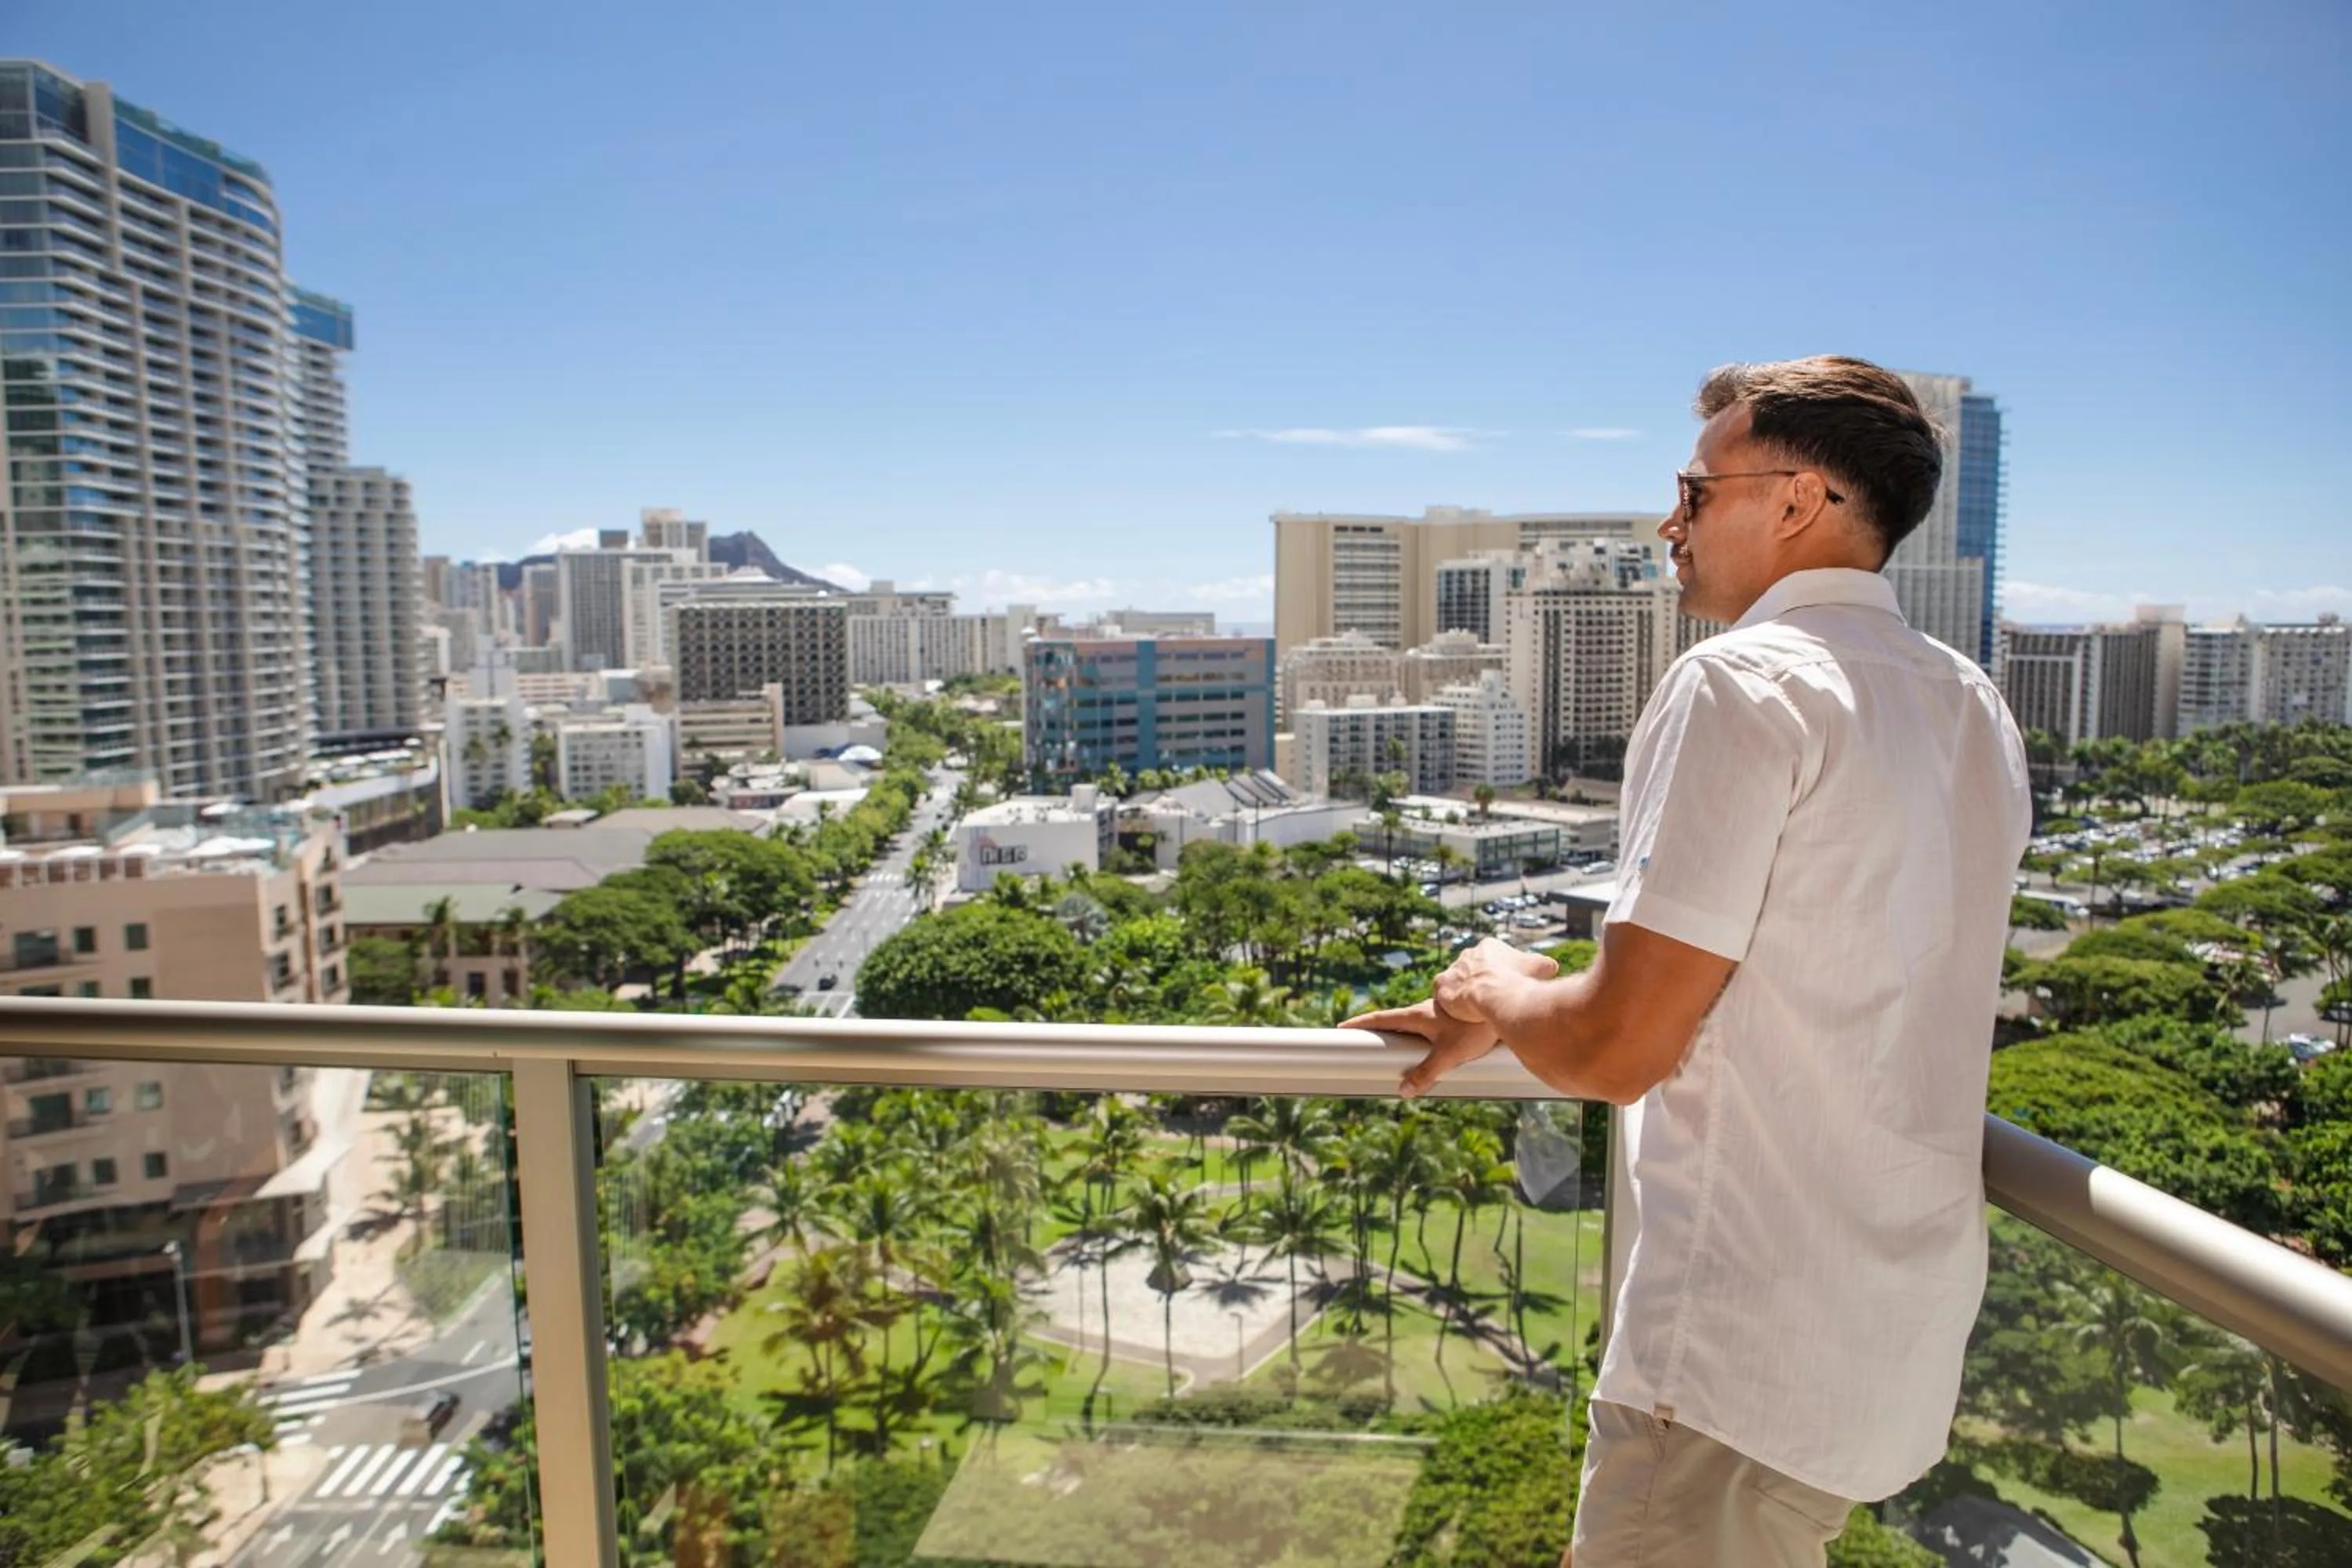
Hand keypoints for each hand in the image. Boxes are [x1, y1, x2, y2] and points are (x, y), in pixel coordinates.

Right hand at [1341, 998, 1499, 1098]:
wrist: (1503, 1006)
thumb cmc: (1475, 1029)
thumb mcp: (1448, 1055)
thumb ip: (1425, 1073)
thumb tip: (1403, 1091)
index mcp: (1416, 1016)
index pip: (1381, 1019)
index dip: (1361, 1023)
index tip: (1342, 1026)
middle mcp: (1425, 1011)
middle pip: (1394, 1020)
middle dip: (1378, 1028)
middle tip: (1363, 1037)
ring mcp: (1439, 1013)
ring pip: (1414, 1023)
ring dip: (1402, 1032)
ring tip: (1396, 1048)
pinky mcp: (1454, 1017)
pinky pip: (1431, 1027)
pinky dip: (1423, 1035)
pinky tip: (1433, 1046)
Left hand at [1433, 937, 1558, 1022]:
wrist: (1497, 994)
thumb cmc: (1518, 980)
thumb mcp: (1538, 968)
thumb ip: (1544, 965)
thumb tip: (1553, 966)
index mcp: (1489, 947)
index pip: (1491, 960)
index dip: (1497, 975)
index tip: (1501, 988)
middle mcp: (1468, 954)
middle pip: (1472, 970)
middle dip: (1479, 983)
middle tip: (1486, 1001)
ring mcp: (1453, 969)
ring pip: (1456, 981)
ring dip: (1463, 993)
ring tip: (1471, 1009)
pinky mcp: (1442, 984)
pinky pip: (1442, 993)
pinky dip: (1449, 1002)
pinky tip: (1456, 1012)